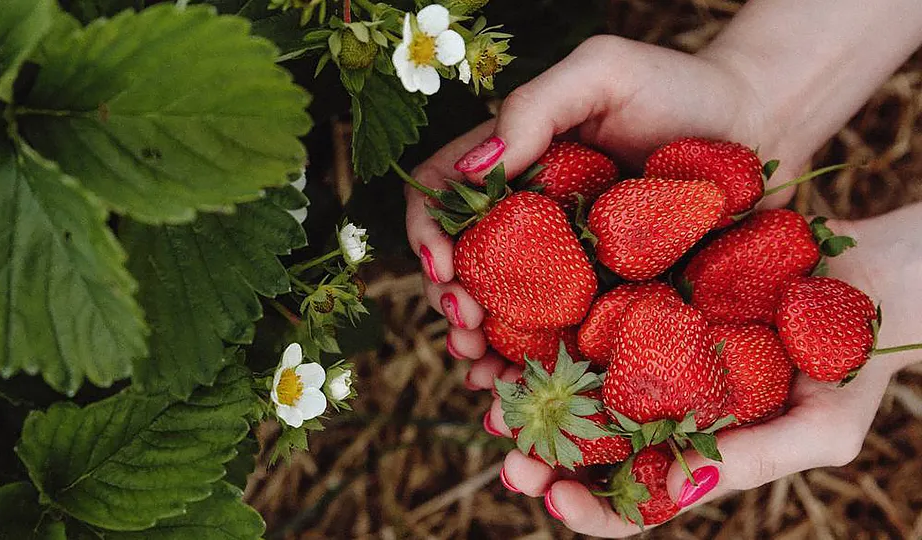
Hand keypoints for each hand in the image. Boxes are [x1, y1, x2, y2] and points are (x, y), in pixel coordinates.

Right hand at [405, 35, 793, 389]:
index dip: (429, 233)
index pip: (443, 195)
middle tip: (463, 328)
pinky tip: (525, 390)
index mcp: (515, 166)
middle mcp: (532, 220)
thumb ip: (532, 108)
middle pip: (466, 265)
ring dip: (482, 349)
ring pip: (506, 314)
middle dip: (452, 303)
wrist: (762, 125)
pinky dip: (539, 369)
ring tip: (483, 376)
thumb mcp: (601, 72)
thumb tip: (472, 172)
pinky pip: (567, 339)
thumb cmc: (681, 86)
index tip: (444, 268)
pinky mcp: (611, 299)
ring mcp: (570, 265)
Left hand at [479, 207, 921, 536]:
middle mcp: (658, 407)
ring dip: (525, 394)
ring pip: (570, 384)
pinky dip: (542, 324)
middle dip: (539, 456)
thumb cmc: (854, 360)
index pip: (631, 501)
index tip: (553, 497)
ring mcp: (643, 352)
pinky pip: (582, 314)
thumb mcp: (820, 423)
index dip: (589, 508)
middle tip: (506, 449)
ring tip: (491, 387)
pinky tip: (510, 320)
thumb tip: (677, 493)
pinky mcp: (638, 296)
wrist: (870, 272)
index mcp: (694, 451)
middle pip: (583, 448)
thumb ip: (755, 461)